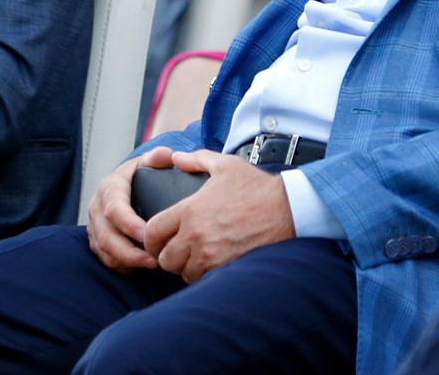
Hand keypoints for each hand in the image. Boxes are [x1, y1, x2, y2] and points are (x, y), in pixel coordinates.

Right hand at [89, 147, 171, 271]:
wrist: (124, 186)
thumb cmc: (139, 176)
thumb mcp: (146, 162)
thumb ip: (157, 158)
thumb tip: (167, 156)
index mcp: (109, 188)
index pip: (114, 209)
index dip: (129, 224)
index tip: (147, 234)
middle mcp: (96, 209)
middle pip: (107, 237)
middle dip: (129, 252)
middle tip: (155, 259)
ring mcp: (94, 227)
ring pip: (105, 252)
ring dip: (128, 262)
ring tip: (153, 265)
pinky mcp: (97, 242)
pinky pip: (106, 260)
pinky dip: (123, 266)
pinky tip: (142, 266)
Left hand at [143, 151, 292, 281]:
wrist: (287, 210)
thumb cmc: (257, 188)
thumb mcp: (225, 165)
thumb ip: (196, 159)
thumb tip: (176, 158)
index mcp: (189, 211)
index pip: (152, 232)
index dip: (150, 237)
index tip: (157, 236)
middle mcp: (195, 236)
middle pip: (164, 258)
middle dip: (167, 254)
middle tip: (176, 247)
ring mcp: (210, 255)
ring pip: (182, 271)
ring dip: (185, 265)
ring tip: (194, 255)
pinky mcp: (225, 268)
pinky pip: (202, 279)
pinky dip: (202, 273)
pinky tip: (210, 261)